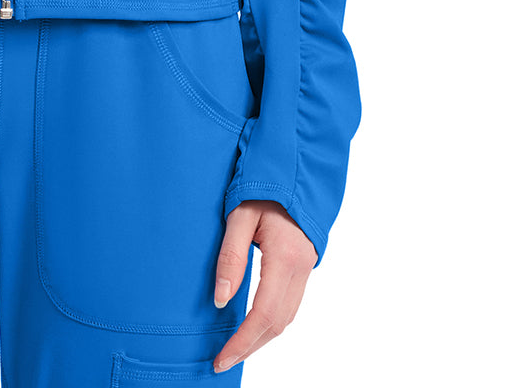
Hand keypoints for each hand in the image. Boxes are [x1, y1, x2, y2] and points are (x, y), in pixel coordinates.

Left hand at [211, 199, 316, 372]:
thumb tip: (220, 300)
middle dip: (251, 346)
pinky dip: (272, 321)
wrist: (294, 166)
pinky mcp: (305, 264)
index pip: (264, 314)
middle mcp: (302, 268)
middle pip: (278, 323)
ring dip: (262, 337)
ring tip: (235, 348)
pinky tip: (254, 325)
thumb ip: (230, 258)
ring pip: (287, 317)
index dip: (243, 341)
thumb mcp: (239, 216)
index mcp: (286, 257)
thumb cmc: (263, 185)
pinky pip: (290, 303)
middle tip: (223, 360)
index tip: (222, 358)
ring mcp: (307, 267)